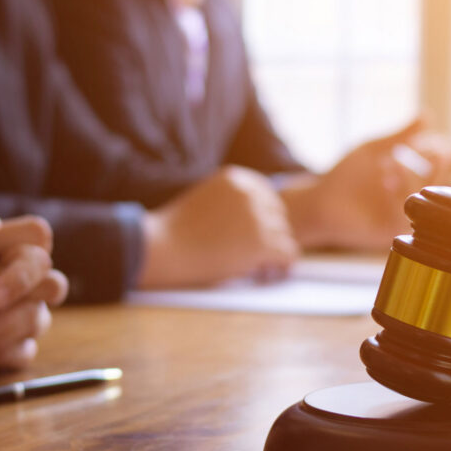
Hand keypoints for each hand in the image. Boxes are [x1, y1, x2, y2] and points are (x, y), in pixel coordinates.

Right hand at [138, 165, 298, 287]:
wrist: (162, 249)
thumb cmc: (177, 231)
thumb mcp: (207, 199)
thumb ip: (233, 201)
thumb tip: (261, 217)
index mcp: (236, 178)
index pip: (269, 196)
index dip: (262, 218)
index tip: (248, 235)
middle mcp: (250, 193)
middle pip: (279, 216)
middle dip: (270, 234)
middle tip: (253, 254)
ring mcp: (257, 218)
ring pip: (285, 235)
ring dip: (272, 252)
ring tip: (254, 265)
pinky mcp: (261, 243)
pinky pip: (289, 253)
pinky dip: (281, 265)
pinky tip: (266, 272)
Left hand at [281, 116, 450, 249]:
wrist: (320, 203)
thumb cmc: (347, 176)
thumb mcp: (373, 150)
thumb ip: (399, 136)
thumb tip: (427, 115)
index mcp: (421, 175)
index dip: (446, 147)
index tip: (423, 140)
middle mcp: (422, 197)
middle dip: (438, 160)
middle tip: (418, 152)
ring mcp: (411, 216)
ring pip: (436, 196)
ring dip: (419, 174)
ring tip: (391, 164)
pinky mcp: (396, 230)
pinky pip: (413, 209)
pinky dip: (402, 189)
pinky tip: (385, 180)